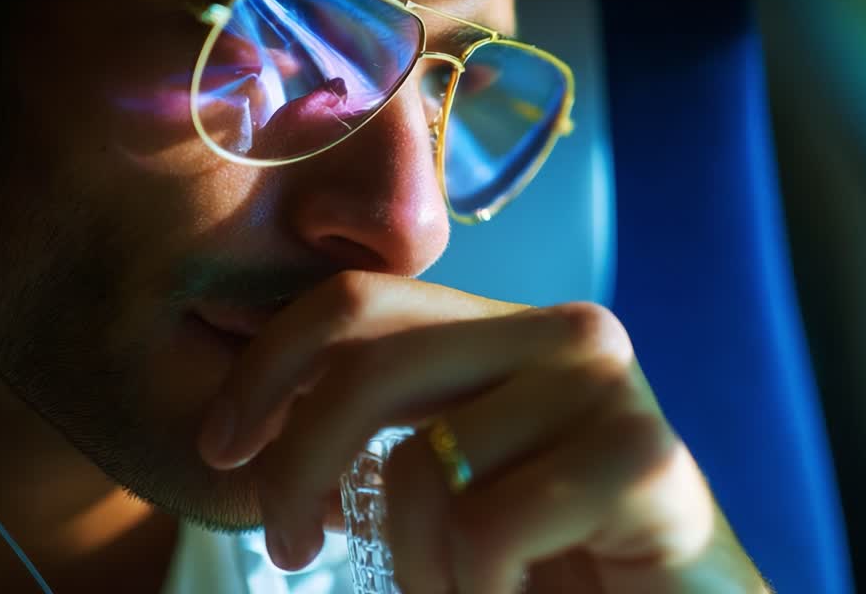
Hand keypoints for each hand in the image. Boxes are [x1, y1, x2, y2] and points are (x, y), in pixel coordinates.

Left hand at [195, 271, 765, 592]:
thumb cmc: (552, 563)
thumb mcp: (446, 483)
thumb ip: (376, 437)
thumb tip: (251, 425)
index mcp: (511, 331)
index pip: (361, 301)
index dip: (269, 366)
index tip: (220, 448)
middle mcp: (567, 333)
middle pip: (371, 366)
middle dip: (295, 466)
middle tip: (288, 547)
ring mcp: (610, 388)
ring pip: (424, 467)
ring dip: (415, 564)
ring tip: (460, 590)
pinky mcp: (646, 458)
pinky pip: (488, 529)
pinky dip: (474, 591)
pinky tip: (516, 593)